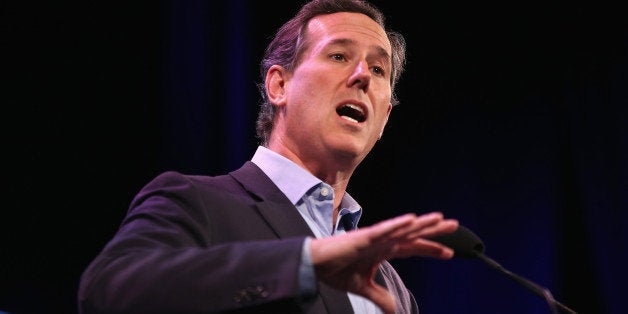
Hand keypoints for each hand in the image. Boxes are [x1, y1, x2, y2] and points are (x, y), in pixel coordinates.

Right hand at [309, 212, 457, 313]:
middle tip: (455, 226)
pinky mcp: (363, 237)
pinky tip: (412, 220)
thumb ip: (381, 297)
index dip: (430, 249)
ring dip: (421, 223)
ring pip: (403, 229)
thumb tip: (395, 311)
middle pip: (413, 234)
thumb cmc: (335, 270)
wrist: (314, 265)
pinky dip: (398, 224)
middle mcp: (382, 241)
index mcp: (383, 250)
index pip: (412, 247)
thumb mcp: (363, 287)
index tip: (450, 253)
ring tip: (440, 219)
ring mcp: (374, 237)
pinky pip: (384, 230)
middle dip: (434, 231)